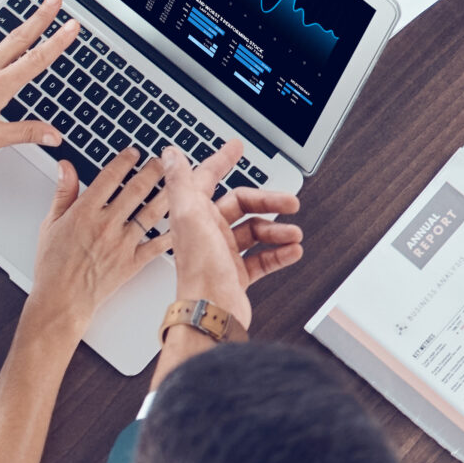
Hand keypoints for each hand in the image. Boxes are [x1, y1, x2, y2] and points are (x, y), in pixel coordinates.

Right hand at [25, 148, 176, 334]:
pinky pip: (157, 244)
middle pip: (137, 189)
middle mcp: (106, 225)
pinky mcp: (132, 262)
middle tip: (162, 160)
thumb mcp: (50, 224)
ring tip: (177, 181)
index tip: (133, 153)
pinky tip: (181, 220)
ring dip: (167, 193)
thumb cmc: (53, 266)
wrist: (62, 301)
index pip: (110, 177)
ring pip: (152, 212)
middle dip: (153, 170)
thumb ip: (63, 193)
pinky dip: (172, 231)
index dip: (125, 160)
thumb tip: (65, 167)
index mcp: (84, 212)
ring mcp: (122, 244)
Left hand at [156, 139, 302, 332]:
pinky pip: (262, 258)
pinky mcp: (236, 275)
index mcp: (194, 215)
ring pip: (255, 232)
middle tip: (291, 202)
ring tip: (294, 235)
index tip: (236, 147)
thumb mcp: (190, 217)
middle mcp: (206, 232)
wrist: (211, 314)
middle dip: (268, 202)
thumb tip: (169, 153)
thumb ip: (180, 183)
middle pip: (242, 205)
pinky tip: (292, 251)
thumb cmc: (200, 271)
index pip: (207, 178)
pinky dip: (279, 253)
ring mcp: (222, 254)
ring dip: (278, 231)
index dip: (222, 161)